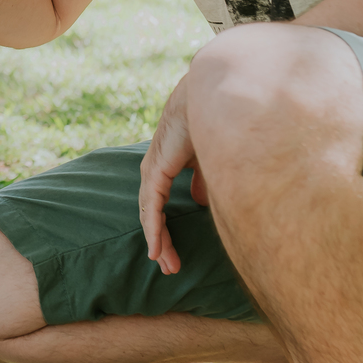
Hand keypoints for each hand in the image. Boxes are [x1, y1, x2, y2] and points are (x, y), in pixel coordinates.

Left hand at [138, 74, 207, 275]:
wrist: (211, 96)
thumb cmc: (214, 121)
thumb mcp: (209, 158)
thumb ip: (204, 179)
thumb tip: (203, 201)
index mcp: (163, 164)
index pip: (159, 204)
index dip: (166, 229)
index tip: (175, 253)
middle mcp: (153, 168)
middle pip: (151, 214)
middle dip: (162, 241)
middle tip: (171, 267)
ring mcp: (151, 169)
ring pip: (149, 215)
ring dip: (159, 242)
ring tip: (167, 265)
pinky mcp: (156, 169)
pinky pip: (151, 207)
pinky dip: (153, 230)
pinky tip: (156, 250)